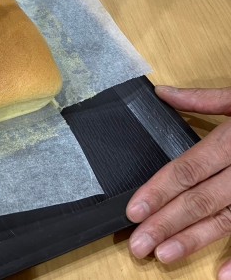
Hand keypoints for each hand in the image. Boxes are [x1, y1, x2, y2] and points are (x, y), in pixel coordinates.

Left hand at [126, 86, 230, 278]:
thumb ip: (203, 99)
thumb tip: (161, 93)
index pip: (188, 169)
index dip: (158, 191)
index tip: (133, 211)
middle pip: (202, 199)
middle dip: (167, 223)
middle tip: (138, 244)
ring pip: (228, 219)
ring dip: (196, 240)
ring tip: (165, 255)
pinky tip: (223, 274)